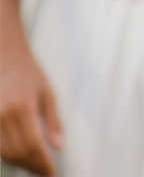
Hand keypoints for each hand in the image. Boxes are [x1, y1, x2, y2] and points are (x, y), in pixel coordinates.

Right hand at [0, 35, 61, 175]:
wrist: (3, 56)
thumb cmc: (28, 73)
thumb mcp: (47, 93)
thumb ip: (53, 121)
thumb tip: (59, 146)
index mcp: (23, 108)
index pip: (33, 145)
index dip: (42, 163)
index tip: (52, 173)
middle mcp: (3, 116)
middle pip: (18, 152)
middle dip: (33, 166)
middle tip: (46, 172)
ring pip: (4, 151)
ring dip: (20, 163)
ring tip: (35, 167)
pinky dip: (7, 154)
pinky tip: (20, 156)